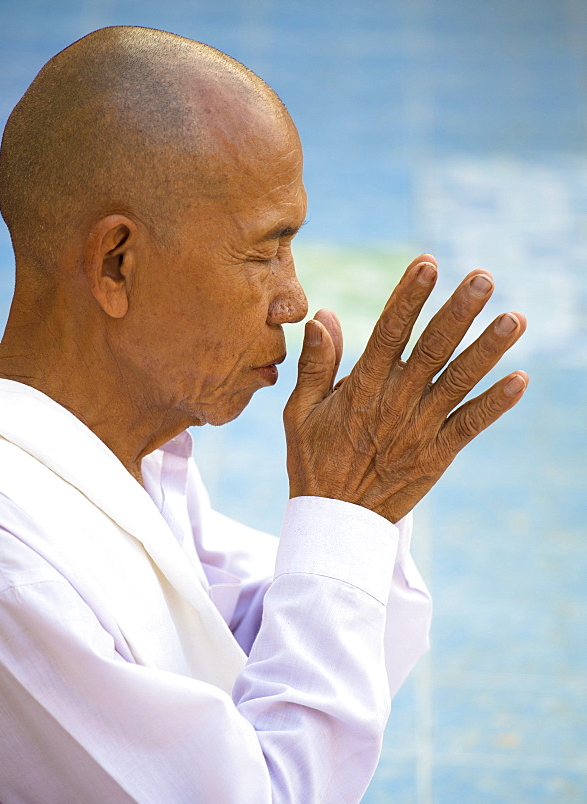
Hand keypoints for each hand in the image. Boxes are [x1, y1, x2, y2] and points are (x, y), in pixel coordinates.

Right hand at [284, 254, 527, 522]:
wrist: (334, 522)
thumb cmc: (314, 462)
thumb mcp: (299, 412)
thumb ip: (315, 365)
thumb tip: (322, 315)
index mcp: (361, 389)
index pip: (388, 332)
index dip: (409, 297)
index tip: (427, 264)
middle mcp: (394, 403)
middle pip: (431, 349)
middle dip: (458, 311)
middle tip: (484, 277)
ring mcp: (419, 430)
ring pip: (458, 382)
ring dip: (487, 349)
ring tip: (515, 318)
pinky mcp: (437, 455)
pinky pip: (470, 425)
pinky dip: (495, 404)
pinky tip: (520, 379)